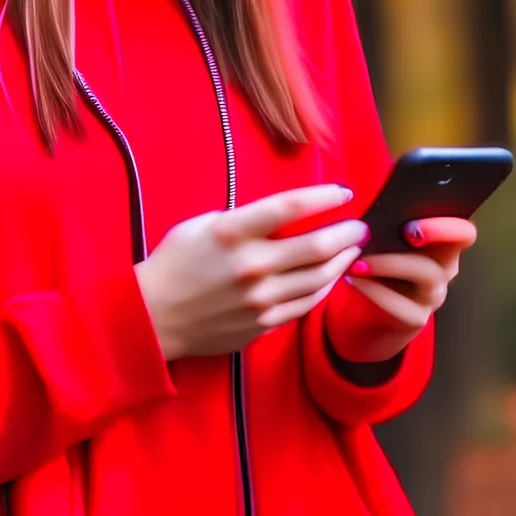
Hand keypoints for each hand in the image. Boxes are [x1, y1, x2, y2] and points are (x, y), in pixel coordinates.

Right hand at [135, 184, 367, 360]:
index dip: (325, 197)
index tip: (344, 192)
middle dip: (348, 233)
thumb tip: (290, 214)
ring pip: (318, 278)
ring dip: (343, 261)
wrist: (153, 317)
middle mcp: (251, 266)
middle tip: (361, 227)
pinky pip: (305, 305)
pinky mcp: (263, 324)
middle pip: (317, 247)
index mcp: (232, 232)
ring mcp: (259, 300)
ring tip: (353, 249)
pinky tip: (331, 276)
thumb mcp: (204, 225)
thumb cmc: (176, 262)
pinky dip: (324, 288)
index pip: (291, 206)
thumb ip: (247, 220)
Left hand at [327, 217, 477, 364]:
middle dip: (427, 233)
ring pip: (427, 273)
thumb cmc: (377, 269)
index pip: (464, 231)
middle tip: (386, 231)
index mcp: (441, 244)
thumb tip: (374, 207)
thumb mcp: (385, 245)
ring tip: (357, 259)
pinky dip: (373, 289)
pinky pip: (400, 304)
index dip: (447, 224)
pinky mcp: (416, 318)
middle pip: (455, 246)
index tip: (411, 223)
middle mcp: (445, 268)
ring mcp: (434, 295)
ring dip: (388, 262)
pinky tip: (351, 278)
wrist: (368, 316)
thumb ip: (388, 225)